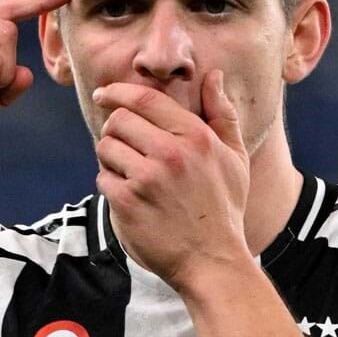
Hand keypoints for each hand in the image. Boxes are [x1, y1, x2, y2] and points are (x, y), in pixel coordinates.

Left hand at [92, 70, 252, 291]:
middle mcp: (170, 153)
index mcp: (195, 136)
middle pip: (118, 120)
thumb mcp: (235, 158)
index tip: (104, 94)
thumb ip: (222, 114)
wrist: (212, 261)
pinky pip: (102, 178)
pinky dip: (111, 185)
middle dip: (115, 130)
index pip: (144, 99)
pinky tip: (130, 197)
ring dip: (111, 158)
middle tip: (125, 146)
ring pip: (106, 148)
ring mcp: (146, 178)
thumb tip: (214, 75)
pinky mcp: (127, 203)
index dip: (118, 92)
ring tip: (130, 174)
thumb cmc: (224, 208)